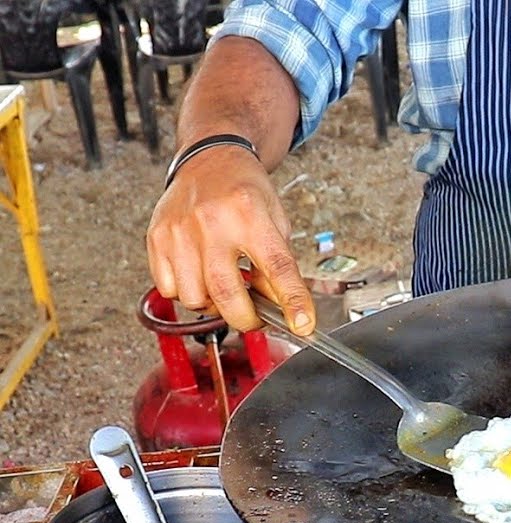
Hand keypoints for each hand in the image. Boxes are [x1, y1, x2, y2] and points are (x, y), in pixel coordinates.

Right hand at [146, 147, 315, 333]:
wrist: (209, 160)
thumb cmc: (245, 191)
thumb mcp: (277, 220)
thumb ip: (280, 264)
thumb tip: (281, 307)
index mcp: (251, 214)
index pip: (277, 267)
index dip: (293, 301)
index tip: (304, 325)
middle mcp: (212, 222)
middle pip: (227, 294)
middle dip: (247, 319)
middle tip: (257, 317)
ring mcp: (180, 231)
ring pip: (195, 299)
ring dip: (215, 306)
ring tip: (227, 287)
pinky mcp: (157, 238)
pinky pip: (169, 289)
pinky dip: (189, 295)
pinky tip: (202, 278)